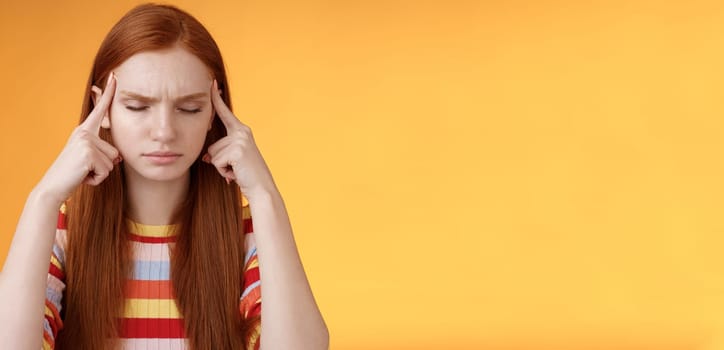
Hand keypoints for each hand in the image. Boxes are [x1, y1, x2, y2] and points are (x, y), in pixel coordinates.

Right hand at [36, 72, 120, 203]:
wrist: (53, 186)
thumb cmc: (73, 174)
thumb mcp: (90, 159)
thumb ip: (104, 153)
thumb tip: (119, 157)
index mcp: (85, 131)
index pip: (100, 110)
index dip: (109, 93)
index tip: (115, 76)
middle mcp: (84, 132)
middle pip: (115, 152)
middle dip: (104, 166)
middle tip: (84, 168)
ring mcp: (85, 141)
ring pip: (112, 162)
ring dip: (100, 173)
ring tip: (83, 172)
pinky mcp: (88, 153)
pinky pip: (106, 171)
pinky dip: (97, 179)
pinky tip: (83, 176)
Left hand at [202, 79, 275, 198]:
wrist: (262, 189)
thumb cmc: (248, 176)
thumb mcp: (233, 160)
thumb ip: (220, 153)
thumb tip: (205, 158)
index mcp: (242, 131)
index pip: (225, 113)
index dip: (216, 99)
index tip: (211, 83)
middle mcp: (242, 132)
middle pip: (212, 145)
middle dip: (218, 161)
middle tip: (236, 168)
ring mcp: (240, 140)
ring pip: (213, 154)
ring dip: (221, 167)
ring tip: (237, 171)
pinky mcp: (237, 149)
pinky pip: (216, 161)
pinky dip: (223, 171)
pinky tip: (236, 174)